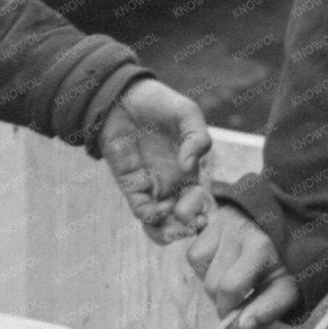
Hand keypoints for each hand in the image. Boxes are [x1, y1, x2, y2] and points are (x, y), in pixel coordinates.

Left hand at [98, 77, 212, 244]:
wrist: (122, 97)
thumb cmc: (159, 103)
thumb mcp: (186, 113)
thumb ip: (197, 137)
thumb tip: (189, 166)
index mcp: (192, 169)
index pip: (203, 201)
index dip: (205, 213)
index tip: (202, 213)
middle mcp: (173, 182)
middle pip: (184, 219)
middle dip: (187, 228)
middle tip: (186, 222)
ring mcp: (152, 185)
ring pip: (162, 222)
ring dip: (167, 231)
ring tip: (171, 229)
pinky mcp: (130, 185)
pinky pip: (142, 210)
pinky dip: (150, 218)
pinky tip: (155, 211)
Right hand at [186, 203, 300, 328]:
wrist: (292, 228)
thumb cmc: (288, 263)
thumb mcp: (288, 288)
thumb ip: (267, 309)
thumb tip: (241, 328)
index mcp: (259, 246)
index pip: (229, 287)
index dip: (228, 309)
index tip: (237, 316)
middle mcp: (237, 230)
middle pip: (211, 281)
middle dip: (222, 297)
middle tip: (241, 296)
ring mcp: (223, 221)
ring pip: (197, 262)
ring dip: (210, 278)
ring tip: (231, 277)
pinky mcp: (213, 218)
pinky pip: (194, 249)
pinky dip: (203, 262)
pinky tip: (222, 264)